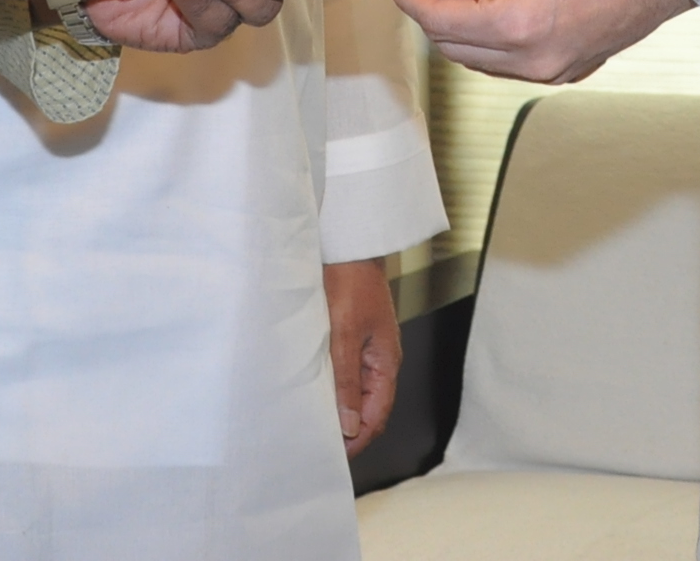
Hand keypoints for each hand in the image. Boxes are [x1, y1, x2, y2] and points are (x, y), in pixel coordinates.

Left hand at [325, 257, 400, 455]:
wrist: (349, 245)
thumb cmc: (350, 283)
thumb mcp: (344, 334)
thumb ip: (345, 380)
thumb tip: (349, 425)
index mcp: (385, 363)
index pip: (376, 416)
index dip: (358, 439)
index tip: (334, 454)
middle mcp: (380, 360)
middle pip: (368, 407)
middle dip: (348, 429)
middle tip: (320, 443)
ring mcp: (367, 348)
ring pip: (356, 390)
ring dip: (339, 408)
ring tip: (314, 422)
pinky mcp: (353, 336)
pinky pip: (347, 371)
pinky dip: (334, 387)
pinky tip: (315, 390)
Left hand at [383, 0, 693, 83]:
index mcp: (514, 25)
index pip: (436, 18)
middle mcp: (530, 60)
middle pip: (451, 44)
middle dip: (427, 10)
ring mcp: (549, 71)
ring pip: (478, 58)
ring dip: (457, 27)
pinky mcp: (565, 70)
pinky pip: (508, 63)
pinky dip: (488, 38)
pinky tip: (489, 7)